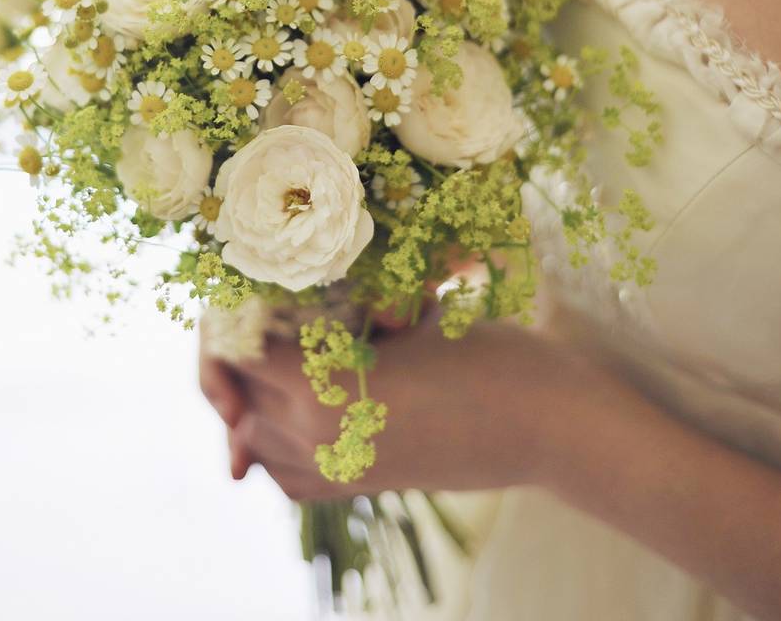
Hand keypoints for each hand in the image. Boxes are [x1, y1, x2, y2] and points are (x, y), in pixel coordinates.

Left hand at [200, 315, 626, 500]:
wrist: (547, 425)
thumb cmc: (488, 356)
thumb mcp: (405, 322)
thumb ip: (337, 320)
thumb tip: (279, 312)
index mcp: (323, 389)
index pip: (236, 353)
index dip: (233, 319)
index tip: (247, 294)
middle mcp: (316, 438)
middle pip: (240, 395)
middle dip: (245, 355)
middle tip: (270, 317)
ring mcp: (336, 470)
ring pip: (256, 437)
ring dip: (257, 397)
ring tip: (285, 359)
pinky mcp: (356, 486)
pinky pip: (288, 474)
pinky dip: (278, 443)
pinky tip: (299, 410)